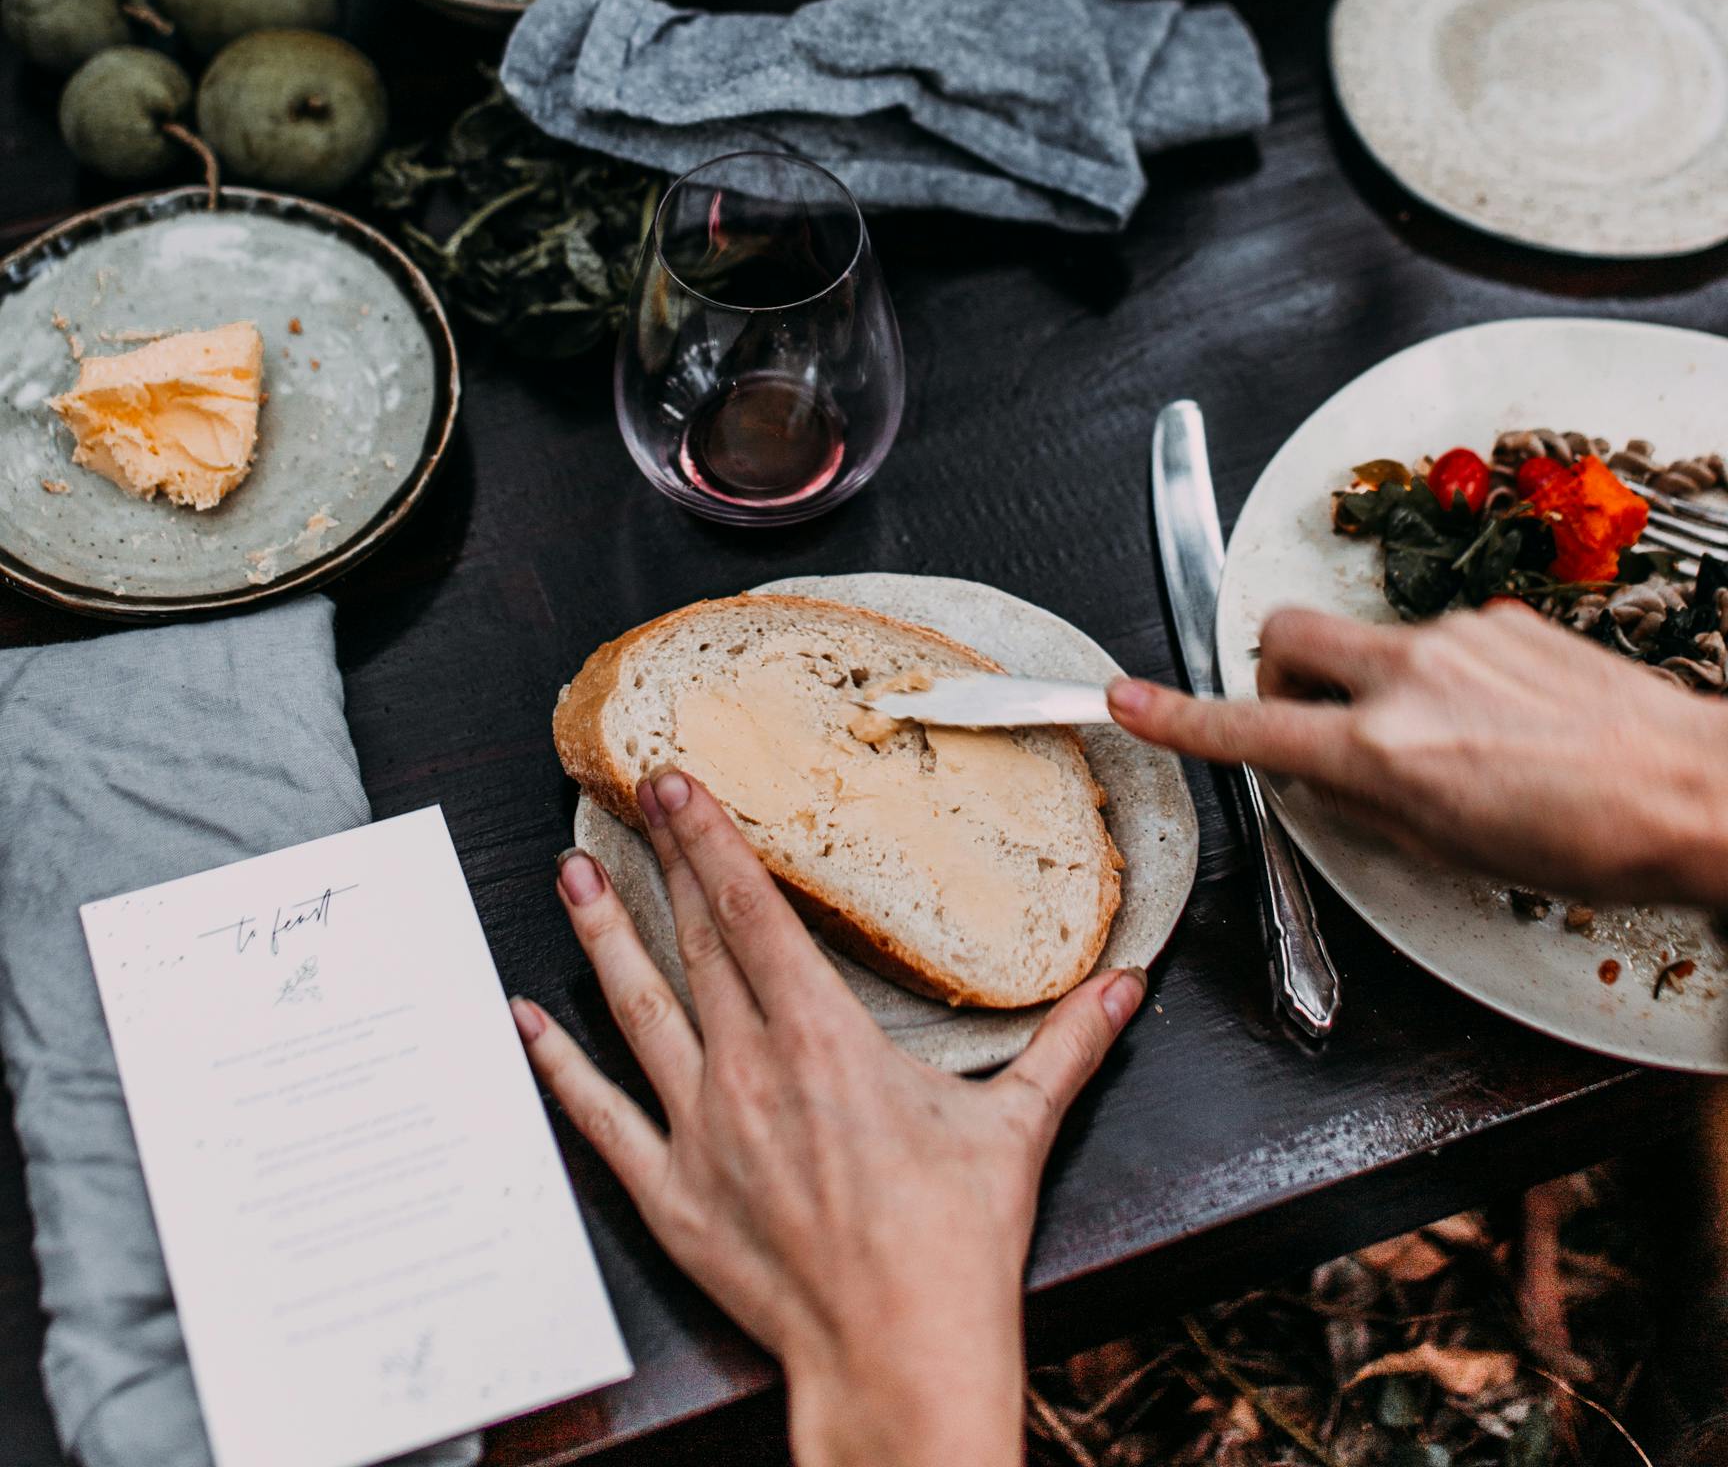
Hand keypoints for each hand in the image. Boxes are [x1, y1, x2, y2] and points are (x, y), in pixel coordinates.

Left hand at [511, 769, 1143, 1466]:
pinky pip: (601, 1118)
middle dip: (665, 861)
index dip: (712, 839)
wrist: (900, 1357)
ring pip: (638, 1011)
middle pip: (695, 943)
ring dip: (602, 936)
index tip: (681, 782)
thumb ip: (1067, 1044)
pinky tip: (526, 1022)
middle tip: (633, 794)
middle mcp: (750, 1070)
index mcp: (824, 1038)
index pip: (753, 912)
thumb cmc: (955, 1247)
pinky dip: (559, 1066)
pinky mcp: (672, 1194)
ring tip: (572, 873)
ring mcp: (701, 1131)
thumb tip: (1126, 983)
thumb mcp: (1017, 1127)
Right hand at [1108, 601, 1727, 906]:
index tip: (1127, 699)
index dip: (1176, 717)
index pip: (1250, 727)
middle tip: (1304, 712)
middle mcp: (1408, 677)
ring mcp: (1455, 637)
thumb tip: (1322, 779)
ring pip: (1366, 642)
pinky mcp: (1499, 619)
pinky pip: (1435, 640)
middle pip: (1285, 633)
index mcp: (1384, 748)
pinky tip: (1496, 724)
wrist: (1693, 790)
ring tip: (1445, 746)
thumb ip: (1367, 805)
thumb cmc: (1589, 841)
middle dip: (1272, 665)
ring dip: (1372, 683)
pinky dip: (1439, 677)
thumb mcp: (1452, 851)